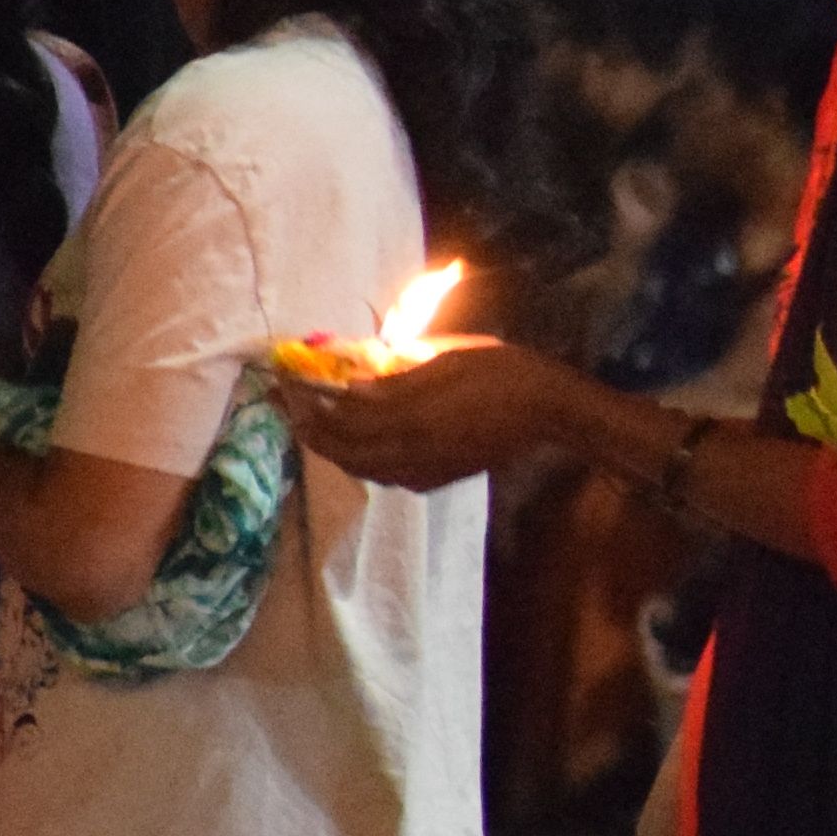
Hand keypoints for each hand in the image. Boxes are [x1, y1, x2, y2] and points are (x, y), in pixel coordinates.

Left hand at [273, 336, 576, 489]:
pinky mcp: (439, 477)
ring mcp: (425, 470)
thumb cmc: (502, 371)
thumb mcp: (446, 358)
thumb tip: (350, 385)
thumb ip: (396, 376)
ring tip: (317, 427)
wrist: (550, 410)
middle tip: (291, 408)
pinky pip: (387, 477)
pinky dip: (363, 463)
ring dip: (334, 450)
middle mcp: (412, 452)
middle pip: (344, 451)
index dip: (309, 403)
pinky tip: (362, 447)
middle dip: (312, 431)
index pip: (342, 418)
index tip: (286, 385)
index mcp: (411, 418)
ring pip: (362, 469)